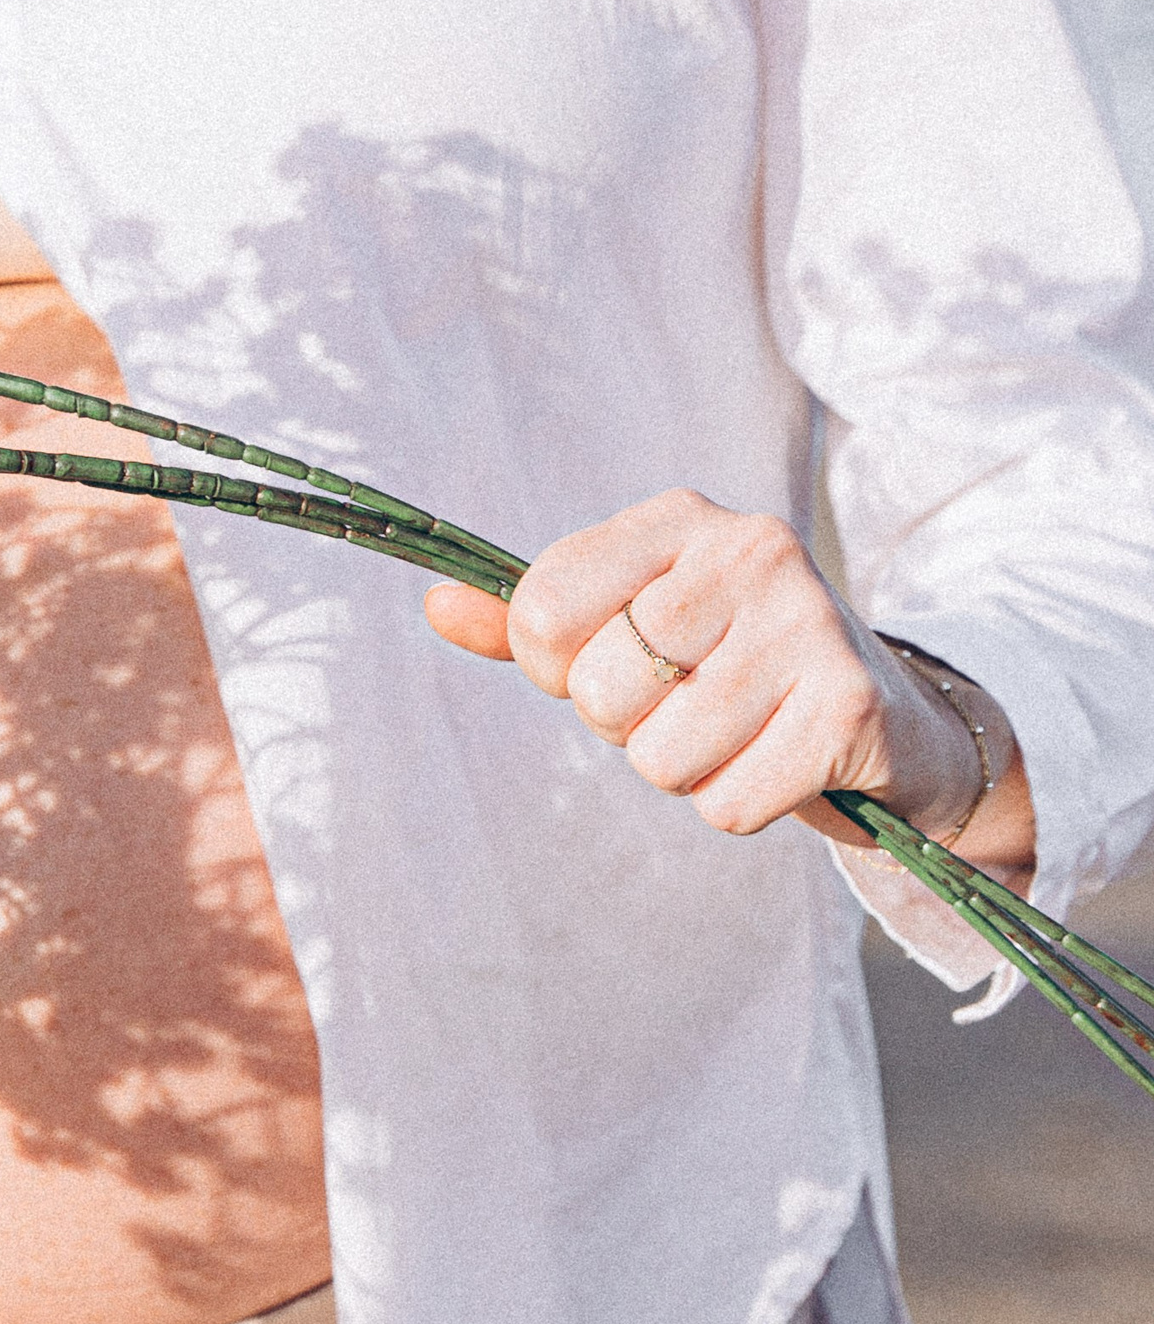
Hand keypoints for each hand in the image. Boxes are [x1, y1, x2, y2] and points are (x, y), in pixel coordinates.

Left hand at [423, 488, 1032, 875]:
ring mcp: (806, 622)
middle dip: (624, 726)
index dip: (553, 666)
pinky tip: (778, 762)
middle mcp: (749, 549)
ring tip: (735, 731)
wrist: (887, 717)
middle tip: (687, 705)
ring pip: (657, 757)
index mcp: (678, 519)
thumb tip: (436, 605)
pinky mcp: (848, 706)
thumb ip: (527, 623)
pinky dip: (737, 804)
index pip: (541, 609)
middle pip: (599, 690)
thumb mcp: (624, 626)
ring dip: (682, 771)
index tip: (604, 662)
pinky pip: (723, 803)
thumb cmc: (723, 667)